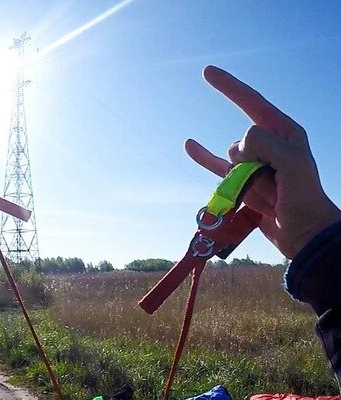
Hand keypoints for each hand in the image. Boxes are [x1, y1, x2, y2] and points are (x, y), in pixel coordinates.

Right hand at [185, 66, 340, 258]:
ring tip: (266, 197)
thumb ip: (262, 142)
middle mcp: (269, 145)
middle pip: (241, 140)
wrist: (304, 233)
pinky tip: (189, 144)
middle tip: (273, 183)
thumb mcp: (291, 162)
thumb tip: (236, 147)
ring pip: (229, 160)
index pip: (252, 103)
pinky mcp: (241, 183)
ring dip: (240, 180)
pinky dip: (202, 157)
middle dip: (249, 162)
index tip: (206, 72)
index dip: (229, 87)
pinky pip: (216, 166)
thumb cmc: (304, 197)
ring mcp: (254, 164)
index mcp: (285, 133)